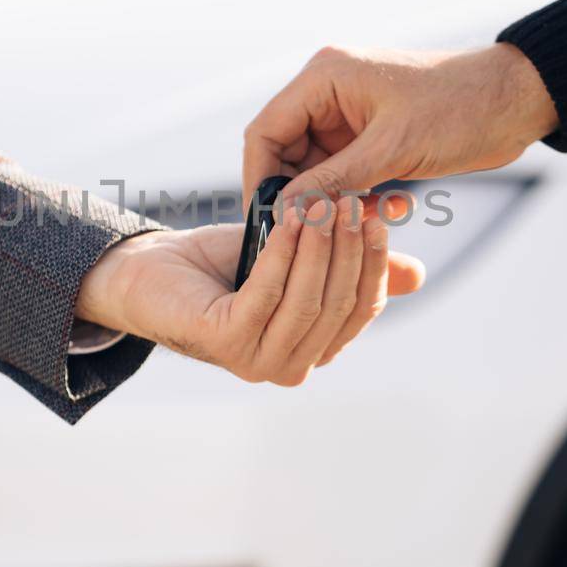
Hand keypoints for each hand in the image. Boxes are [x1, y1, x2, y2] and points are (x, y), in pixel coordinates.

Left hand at [76, 198, 423, 384]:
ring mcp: (258, 361)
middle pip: (338, 305)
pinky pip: (267, 293)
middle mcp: (290, 364)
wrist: (151, 268)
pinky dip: (284, 253)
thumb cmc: (222, 263)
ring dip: (321, 249)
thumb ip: (348, 266)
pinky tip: (292, 219)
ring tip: (326, 203)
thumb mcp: (298, 256)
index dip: (375, 263)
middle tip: (353, 203)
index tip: (381, 216)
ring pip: (308, 301)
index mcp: (314, 348)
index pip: (361, 308)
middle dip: (350, 251)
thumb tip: (415, 275)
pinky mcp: (226, 343)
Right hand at [242, 43, 558, 202]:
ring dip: (335, 201)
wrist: (519, 101)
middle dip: (300, 196)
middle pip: (286, 154)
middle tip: (313, 235)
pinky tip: (390, 211)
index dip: (260, 178)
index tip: (266, 221)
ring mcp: (351, 116)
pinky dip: (358, 198)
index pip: (266, 130)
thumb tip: (283, 212)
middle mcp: (330, 93)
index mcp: (325, 78)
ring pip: (317, 170)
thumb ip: (332, 181)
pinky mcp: (372, 137)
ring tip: (366, 220)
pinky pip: (346, 175)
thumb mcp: (392, 150)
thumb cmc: (460, 109)